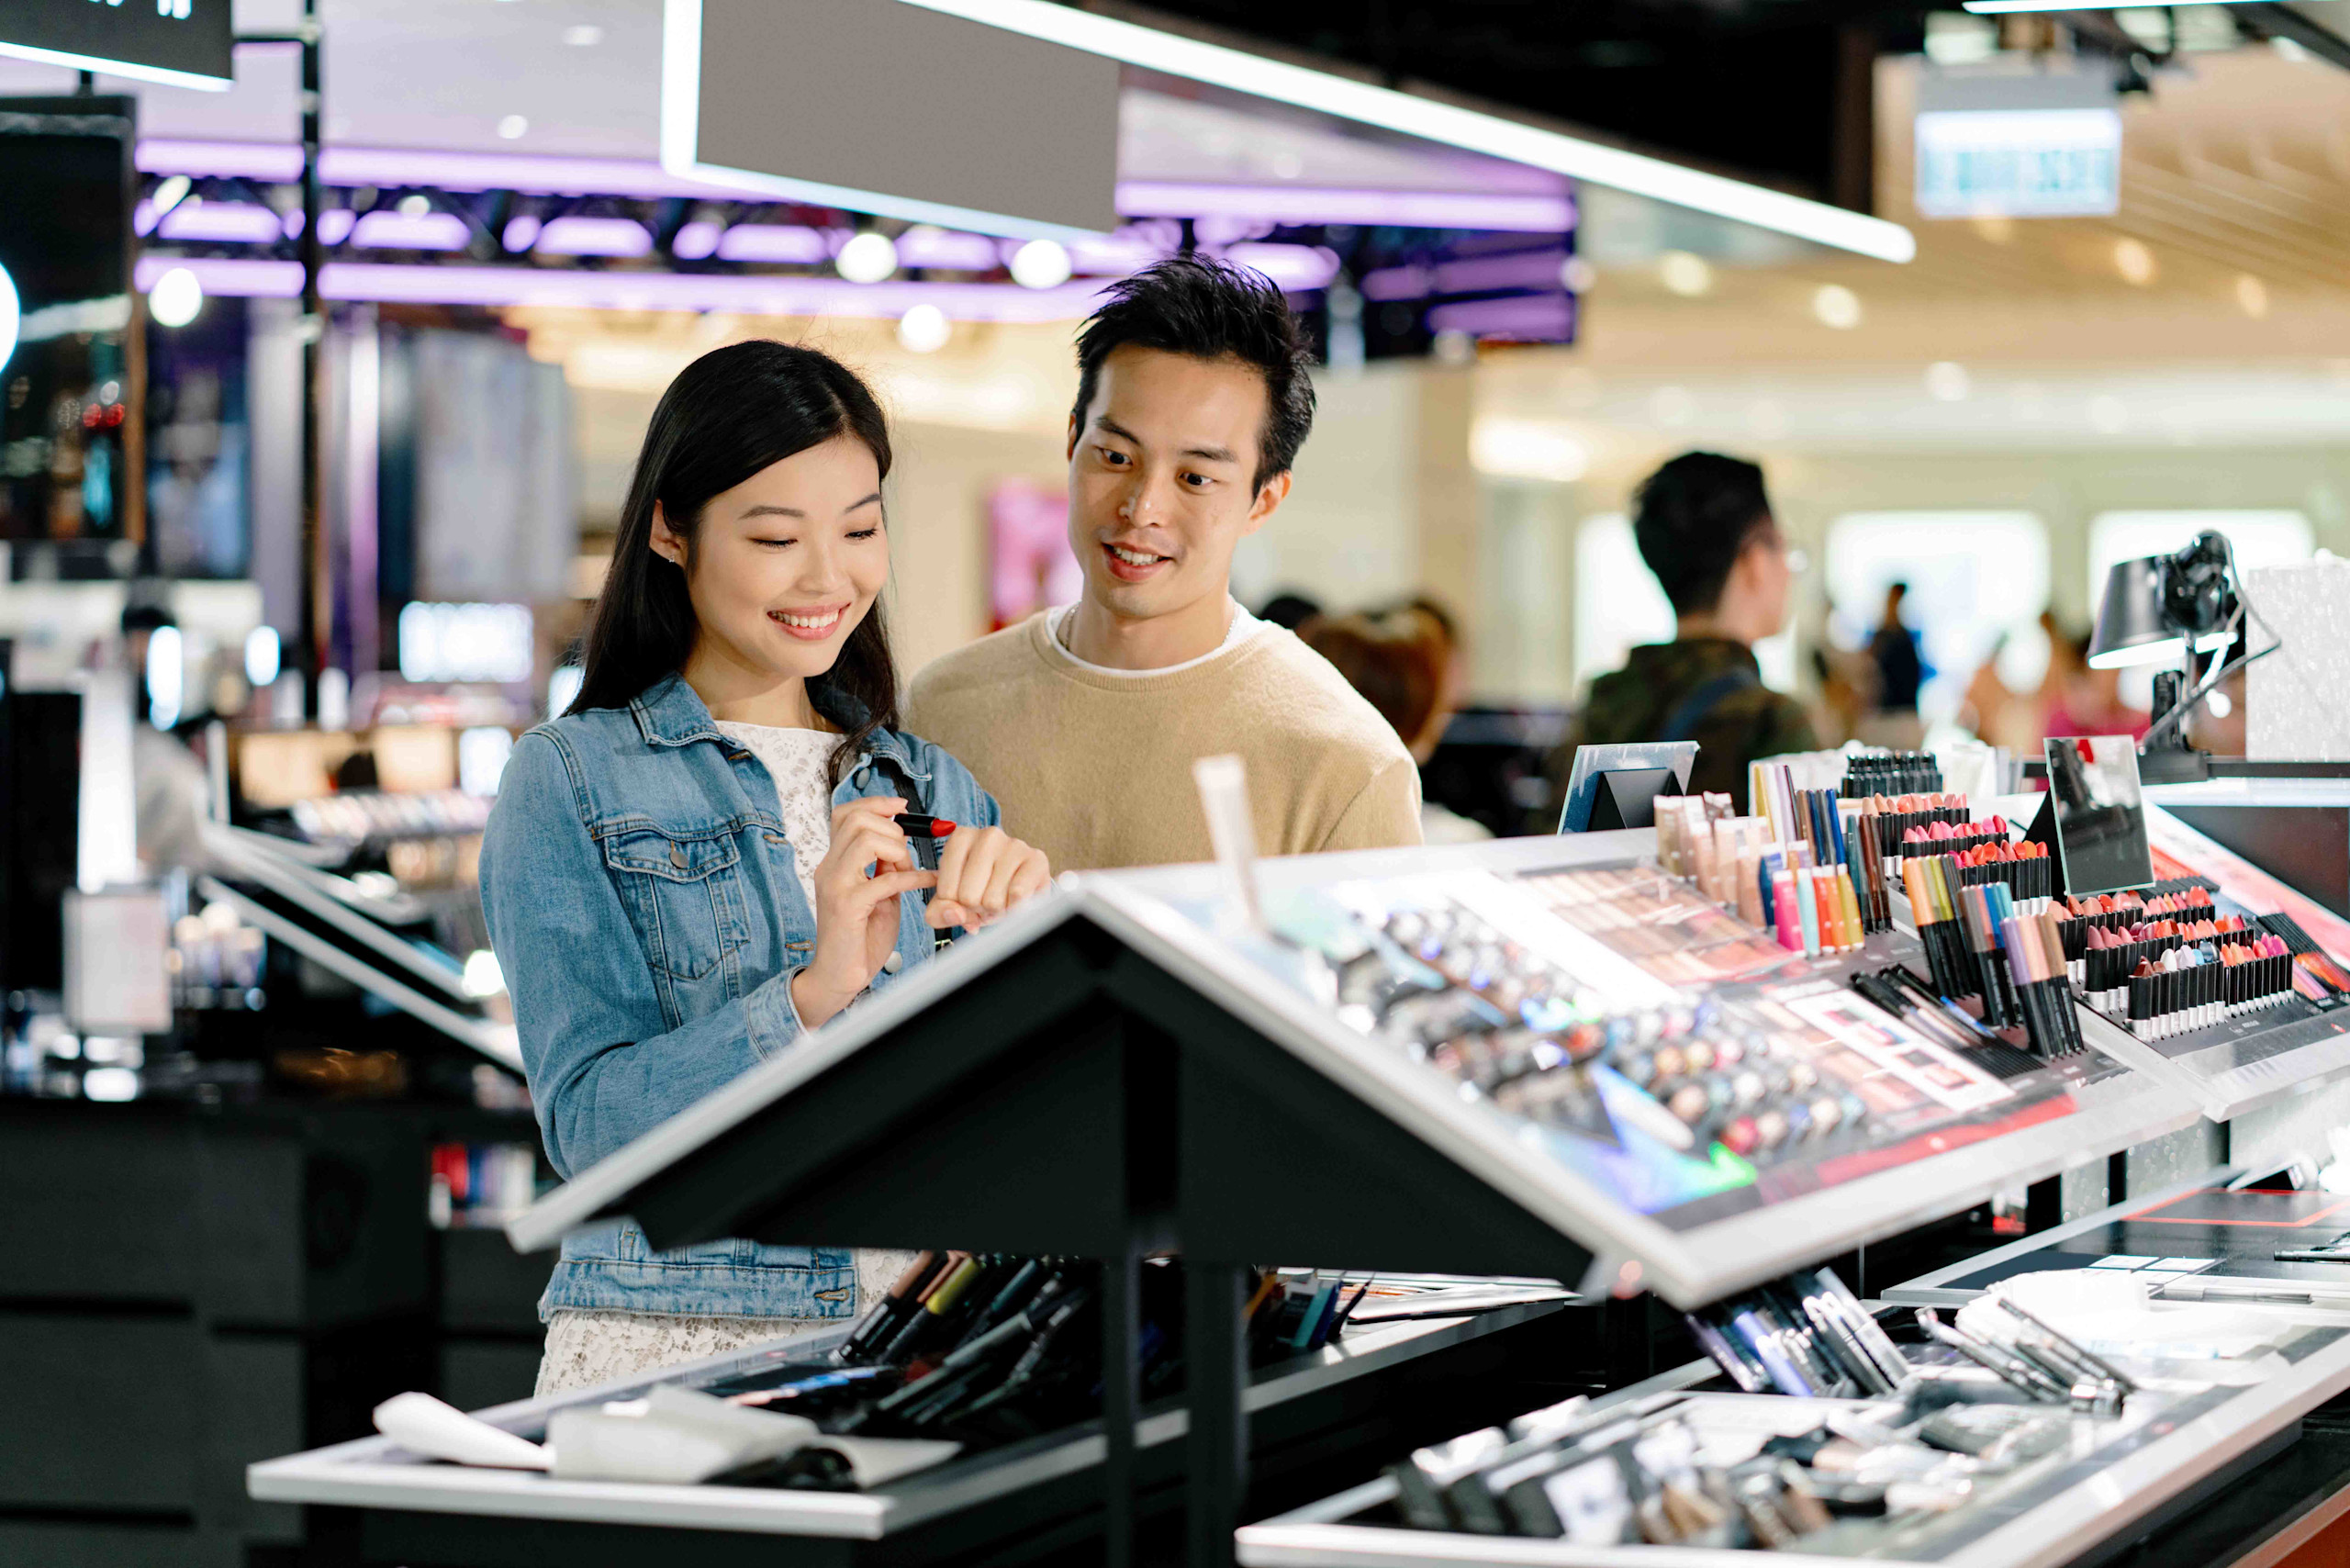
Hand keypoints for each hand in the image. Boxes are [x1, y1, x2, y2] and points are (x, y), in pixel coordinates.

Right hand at [790, 797, 936, 1027]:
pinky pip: (885, 879)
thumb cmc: (859, 938)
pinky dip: (913, 877)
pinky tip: (927, 882)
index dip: (875, 803)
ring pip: (865, 838)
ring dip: (897, 850)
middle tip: (905, 855)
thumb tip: (900, 844)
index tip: (901, 807)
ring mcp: (836, 885)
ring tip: (907, 871)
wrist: (840, 976)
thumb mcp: (877, 894)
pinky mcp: (848, 906)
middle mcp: (829, 869)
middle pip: (855, 819)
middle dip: (891, 829)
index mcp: (835, 863)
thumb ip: (884, 868)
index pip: (845, 814)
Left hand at [929, 825, 1050, 929]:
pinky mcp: (1036, 859)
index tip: (964, 896)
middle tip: (985, 899)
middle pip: (968, 896)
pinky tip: (1016, 899)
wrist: (1020, 884)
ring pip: (993, 900)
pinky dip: (1014, 907)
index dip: (956, 905)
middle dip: (977, 908)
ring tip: (1001, 898)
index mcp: (960, 838)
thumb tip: (955, 914)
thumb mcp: (951, 899)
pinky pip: (1017, 895)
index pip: (946, 891)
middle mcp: (987, 836)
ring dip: (996, 910)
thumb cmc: (983, 887)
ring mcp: (1014, 845)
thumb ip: (939, 911)